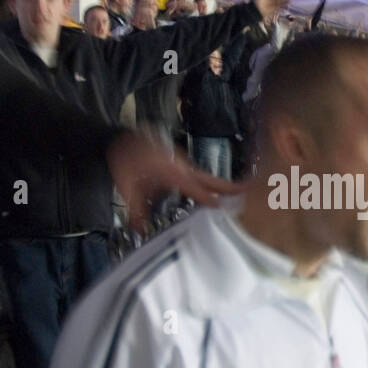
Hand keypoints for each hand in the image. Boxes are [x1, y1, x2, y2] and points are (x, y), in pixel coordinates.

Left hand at [107, 131, 243, 231]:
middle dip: (231, 187)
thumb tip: (141, 230)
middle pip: (212, 180)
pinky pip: (196, 175)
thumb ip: (137, 210)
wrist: (117, 137)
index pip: (201, 190)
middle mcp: (182, 166)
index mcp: (174, 172)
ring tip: (237, 196)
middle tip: (250, 193)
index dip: (216, 200)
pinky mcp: (177, 161)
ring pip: (205, 177)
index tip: (232, 208)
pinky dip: (207, 183)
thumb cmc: (124, 157)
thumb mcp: (127, 187)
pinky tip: (207, 193)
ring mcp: (181, 162)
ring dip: (221, 186)